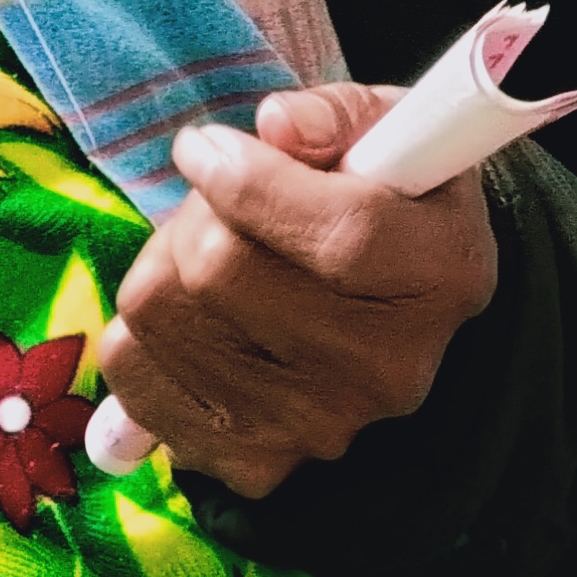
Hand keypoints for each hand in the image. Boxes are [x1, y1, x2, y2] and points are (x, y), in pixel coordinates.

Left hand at [94, 82, 499, 498]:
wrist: (396, 313)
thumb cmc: (388, 197)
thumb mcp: (388, 128)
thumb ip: (336, 115)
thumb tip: (276, 126)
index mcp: (443, 270)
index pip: (339, 234)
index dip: (249, 182)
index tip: (204, 145)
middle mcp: (389, 367)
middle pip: (224, 272)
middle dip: (197, 213)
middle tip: (213, 197)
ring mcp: (320, 425)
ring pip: (163, 315)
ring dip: (163, 263)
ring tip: (207, 251)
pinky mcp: (256, 461)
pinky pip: (133, 377)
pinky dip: (141, 330)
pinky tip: (193, 311)